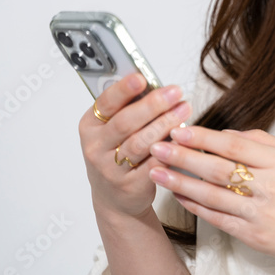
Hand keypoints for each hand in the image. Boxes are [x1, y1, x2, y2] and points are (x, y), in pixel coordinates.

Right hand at [78, 73, 191, 220]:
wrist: (113, 196)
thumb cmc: (115, 153)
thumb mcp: (112, 129)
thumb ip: (128, 108)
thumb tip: (156, 84)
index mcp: (90, 126)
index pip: (105, 104)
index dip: (123, 90)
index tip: (141, 78)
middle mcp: (96, 147)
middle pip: (125, 123)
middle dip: (153, 105)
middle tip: (175, 92)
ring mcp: (110, 169)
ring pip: (140, 143)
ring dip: (165, 124)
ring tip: (184, 110)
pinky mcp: (129, 186)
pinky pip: (152, 164)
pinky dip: (169, 149)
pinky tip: (183, 138)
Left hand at [147, 126, 274, 267]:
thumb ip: (264, 141)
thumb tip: (228, 132)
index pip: (235, 145)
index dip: (204, 137)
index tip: (180, 129)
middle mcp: (270, 187)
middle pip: (218, 169)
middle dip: (183, 157)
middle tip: (158, 146)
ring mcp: (260, 213)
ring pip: (212, 195)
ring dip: (181, 183)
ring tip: (158, 172)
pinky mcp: (253, 235)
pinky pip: (217, 219)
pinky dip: (195, 207)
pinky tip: (180, 196)